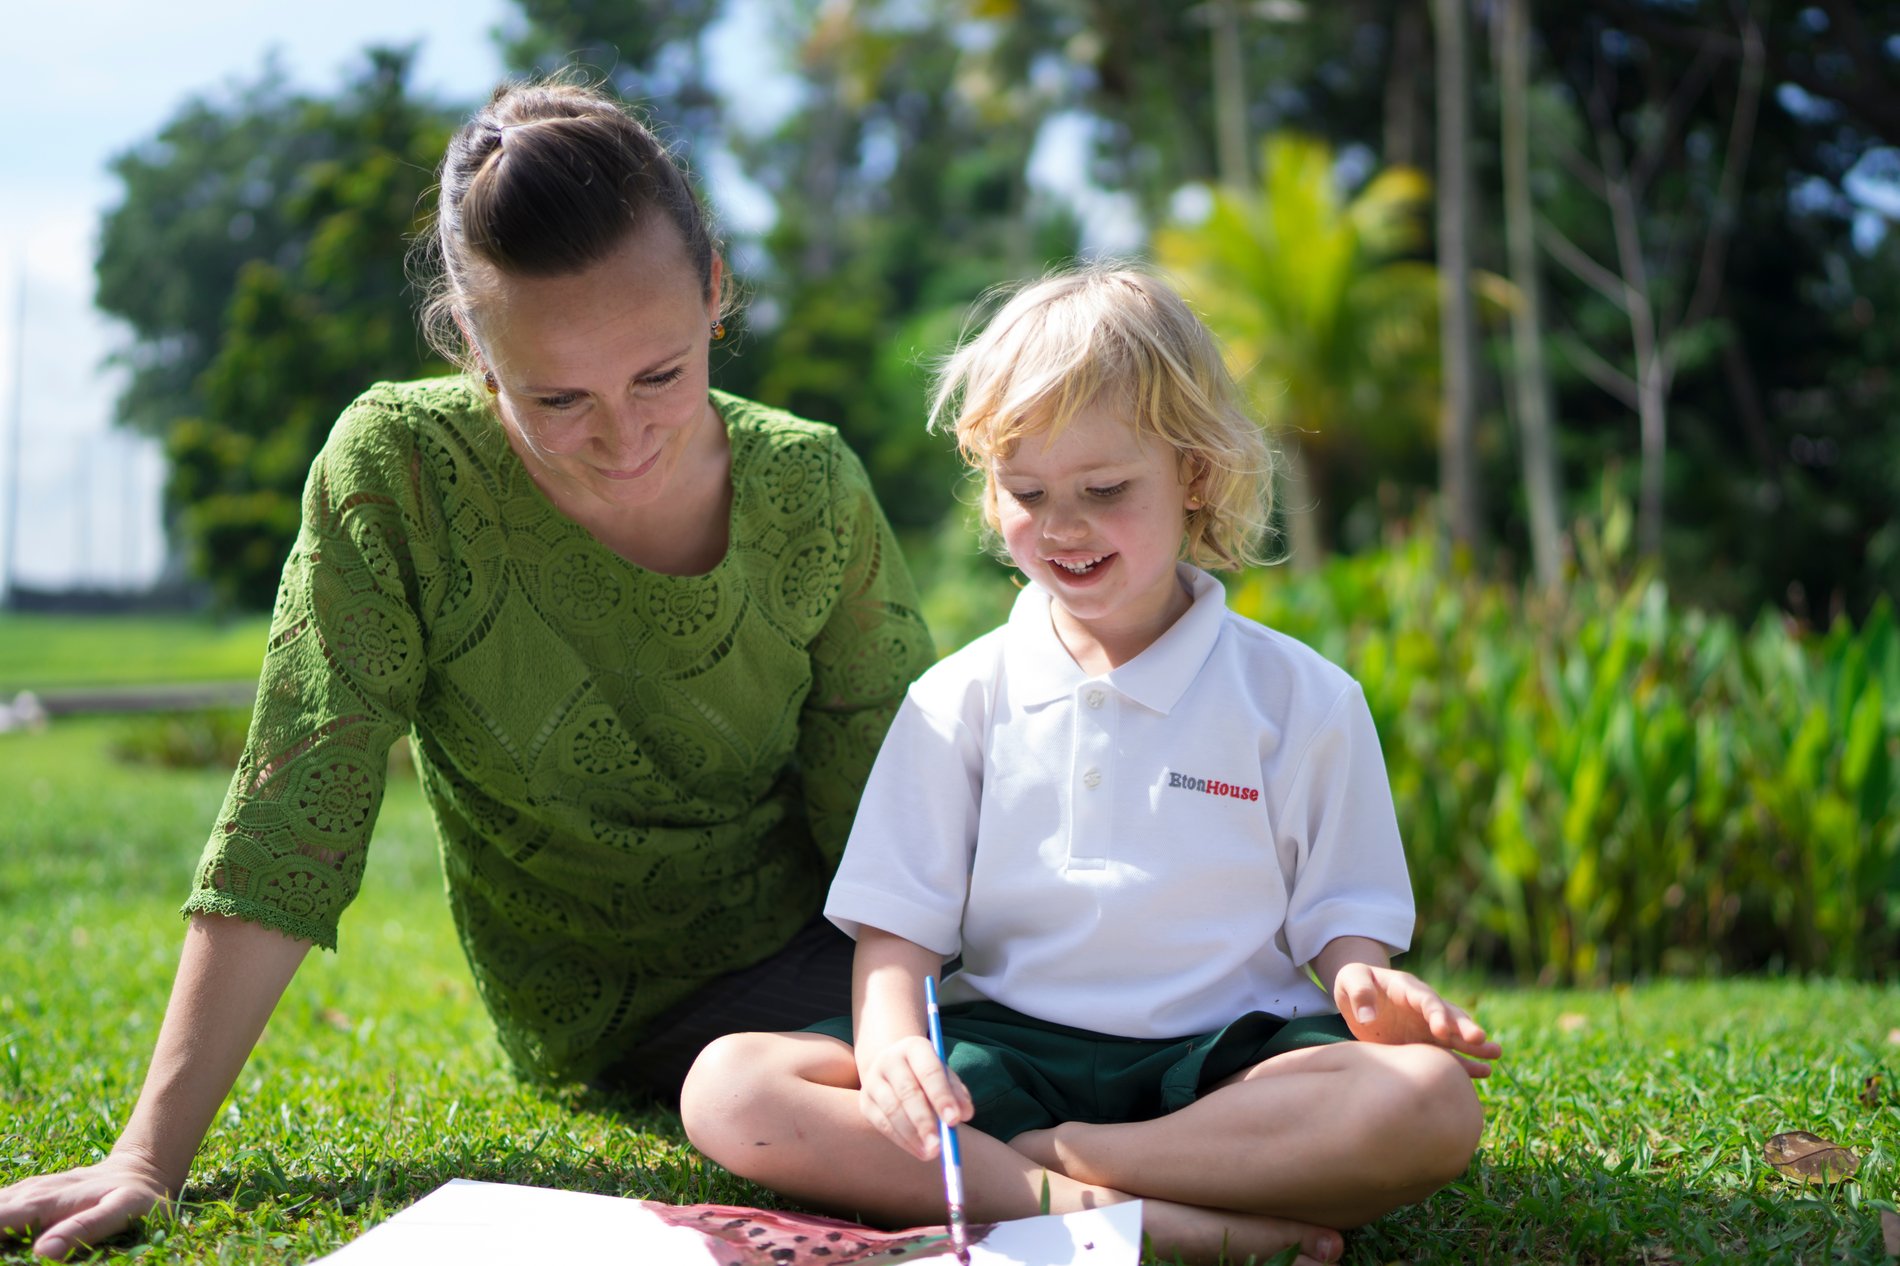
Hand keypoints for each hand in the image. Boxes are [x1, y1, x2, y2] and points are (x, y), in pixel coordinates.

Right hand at [0, 1151, 173, 1260]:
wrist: (141, 1169)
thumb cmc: (136, 1196)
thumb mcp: (122, 1211)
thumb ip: (85, 1229)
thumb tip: (44, 1253)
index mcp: (42, 1203)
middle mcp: (26, 1195)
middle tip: (0, 1257)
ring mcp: (24, 1193)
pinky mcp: (25, 1196)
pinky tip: (1, 1235)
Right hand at [856, 1034, 974, 1161]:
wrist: (892, 1066)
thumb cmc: (927, 1075)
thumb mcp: (945, 1076)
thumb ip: (957, 1093)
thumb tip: (965, 1114)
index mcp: (914, 1047)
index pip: (929, 1071)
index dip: (942, 1096)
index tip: (955, 1121)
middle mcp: (890, 1060)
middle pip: (907, 1092)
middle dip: (925, 1121)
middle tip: (940, 1146)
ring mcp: (873, 1080)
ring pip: (892, 1110)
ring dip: (913, 1135)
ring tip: (932, 1152)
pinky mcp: (865, 1102)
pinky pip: (883, 1124)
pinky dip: (903, 1141)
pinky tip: (919, 1151)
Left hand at [1331, 962, 1502, 1076]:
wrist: (1358, 996)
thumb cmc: (1354, 982)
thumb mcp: (1351, 979)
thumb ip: (1359, 992)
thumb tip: (1368, 1017)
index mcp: (1408, 988)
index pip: (1426, 1000)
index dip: (1436, 1013)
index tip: (1442, 1030)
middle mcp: (1424, 1007)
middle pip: (1449, 1016)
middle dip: (1464, 1027)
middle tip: (1480, 1040)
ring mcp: (1427, 1026)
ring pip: (1455, 1036)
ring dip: (1474, 1045)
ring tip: (1496, 1054)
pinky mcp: (1424, 1044)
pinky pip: (1447, 1054)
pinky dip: (1464, 1063)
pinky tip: (1484, 1073)